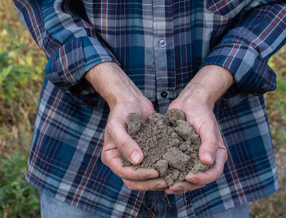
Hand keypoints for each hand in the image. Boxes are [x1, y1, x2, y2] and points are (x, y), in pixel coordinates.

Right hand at [85, 62, 167, 190]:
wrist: (131, 100)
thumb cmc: (121, 111)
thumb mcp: (117, 125)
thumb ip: (124, 142)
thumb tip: (137, 161)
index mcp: (111, 157)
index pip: (124, 173)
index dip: (139, 176)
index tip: (155, 172)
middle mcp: (121, 161)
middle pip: (134, 181)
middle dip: (149, 183)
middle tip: (166, 181)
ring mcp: (133, 159)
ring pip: (144, 178)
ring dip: (156, 181)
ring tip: (172, 178)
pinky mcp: (145, 154)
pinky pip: (152, 166)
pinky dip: (162, 170)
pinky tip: (174, 169)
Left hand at [164, 65, 232, 193]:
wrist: (189, 103)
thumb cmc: (202, 112)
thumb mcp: (207, 126)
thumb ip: (209, 143)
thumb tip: (207, 161)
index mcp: (216, 155)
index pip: (213, 173)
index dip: (202, 178)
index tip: (189, 177)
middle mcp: (204, 160)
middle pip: (198, 180)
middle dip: (185, 185)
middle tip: (171, 187)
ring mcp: (191, 159)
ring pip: (185, 177)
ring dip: (175, 183)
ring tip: (163, 185)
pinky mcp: (179, 155)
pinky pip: (175, 168)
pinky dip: (167, 173)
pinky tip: (157, 175)